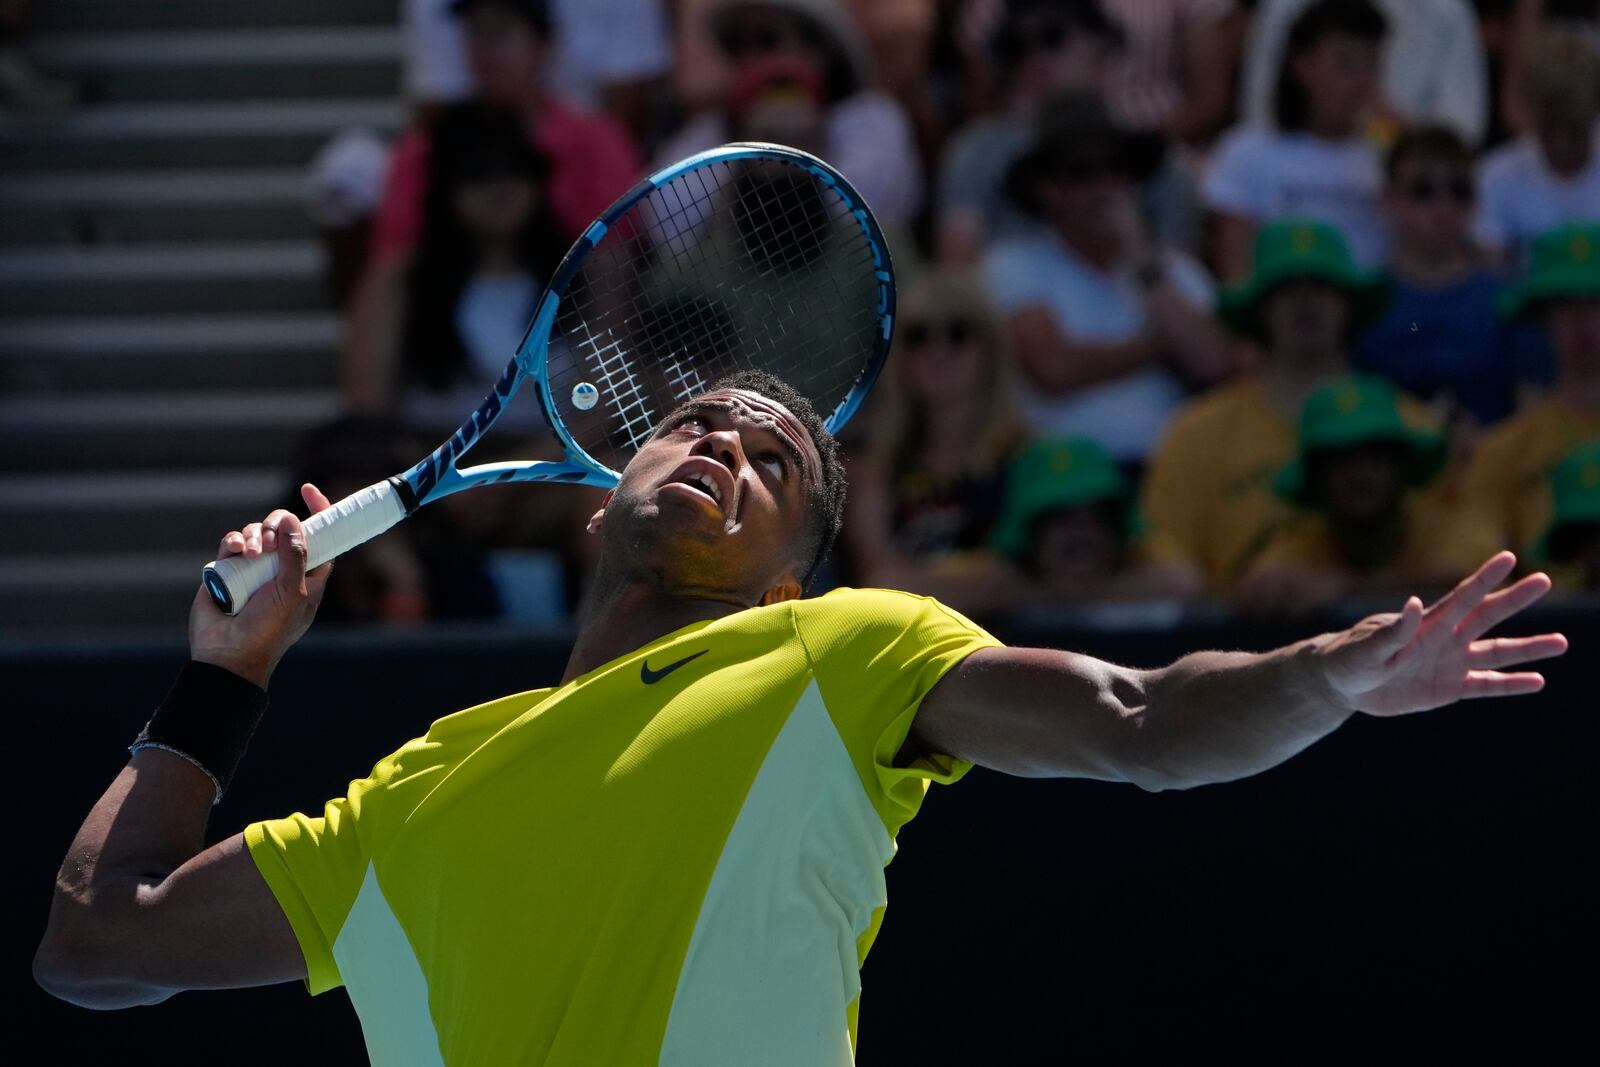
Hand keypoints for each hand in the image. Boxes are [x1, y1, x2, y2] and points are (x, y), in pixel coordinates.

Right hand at [188, 483, 333, 687]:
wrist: (228, 653)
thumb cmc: (269, 629)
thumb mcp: (292, 592)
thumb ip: (295, 555)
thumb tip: (292, 519)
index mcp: (307, 575)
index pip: (320, 537)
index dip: (318, 513)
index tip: (308, 490)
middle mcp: (281, 569)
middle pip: (285, 529)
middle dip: (277, 525)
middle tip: (270, 542)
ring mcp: (254, 568)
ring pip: (258, 532)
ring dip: (255, 535)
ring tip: (251, 554)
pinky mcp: (228, 569)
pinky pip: (233, 542)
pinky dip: (235, 541)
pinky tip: (237, 551)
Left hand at [1314, 552, 1567, 715]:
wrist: (1342, 685)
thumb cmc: (1350, 658)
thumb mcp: (1367, 647)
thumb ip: (1392, 630)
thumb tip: (1414, 604)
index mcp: (1426, 624)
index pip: (1461, 596)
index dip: (1484, 578)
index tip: (1508, 558)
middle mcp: (1445, 639)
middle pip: (1487, 616)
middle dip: (1515, 599)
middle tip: (1544, 580)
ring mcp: (1451, 663)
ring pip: (1497, 653)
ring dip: (1528, 648)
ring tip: (1561, 643)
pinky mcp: (1450, 689)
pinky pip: (1487, 686)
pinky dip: (1511, 685)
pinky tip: (1538, 681)